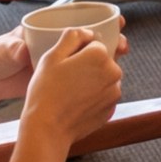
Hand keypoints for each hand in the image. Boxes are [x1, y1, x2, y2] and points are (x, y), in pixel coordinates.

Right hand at [18, 29, 121, 145]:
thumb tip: (87, 32)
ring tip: (69, 93)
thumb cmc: (46, 91)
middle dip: (87, 66)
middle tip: (66, 79)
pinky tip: (75, 104)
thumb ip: (72, 37)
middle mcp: (114, 71)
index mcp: (100, 54)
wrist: (47, 129)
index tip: (65, 64)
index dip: (77, 52)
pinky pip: (103, 96)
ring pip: (103, 79)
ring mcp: (115, 92)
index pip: (94, 44)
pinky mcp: (112, 109)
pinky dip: (93, 97)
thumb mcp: (51, 56)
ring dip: (91, 81)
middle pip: (101, 61)